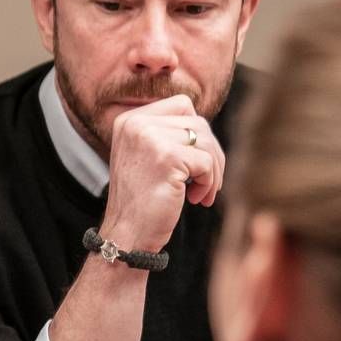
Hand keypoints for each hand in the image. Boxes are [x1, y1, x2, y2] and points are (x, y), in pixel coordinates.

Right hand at [98, 95, 225, 253]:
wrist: (127, 234)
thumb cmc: (142, 201)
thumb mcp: (147, 157)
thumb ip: (168, 134)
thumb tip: (204, 125)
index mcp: (129, 120)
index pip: (182, 105)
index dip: (196, 132)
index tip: (194, 161)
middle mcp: (136, 124)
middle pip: (197, 121)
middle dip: (210, 152)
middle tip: (206, 181)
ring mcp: (150, 139)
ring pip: (206, 140)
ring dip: (213, 169)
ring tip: (202, 192)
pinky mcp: (167, 158)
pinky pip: (207, 162)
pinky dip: (209, 183)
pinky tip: (196, 198)